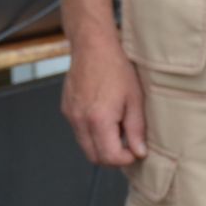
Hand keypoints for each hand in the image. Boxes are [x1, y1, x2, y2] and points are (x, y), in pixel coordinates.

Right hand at [61, 31, 147, 166]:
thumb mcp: (134, 99)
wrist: (92, 46)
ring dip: (101, 145)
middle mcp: (80, 120)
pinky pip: (78, 131)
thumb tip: (139, 152)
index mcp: (98, 119)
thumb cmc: (115, 68)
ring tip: (116, 126)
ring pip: (85, 145)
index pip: (109, 157)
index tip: (135, 151)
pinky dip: (91, 132)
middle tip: (127, 144)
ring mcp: (70, 114)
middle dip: (112, 157)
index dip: (125, 159)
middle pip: (94, 157)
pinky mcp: (66, 108)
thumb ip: (136, 130)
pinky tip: (104, 115)